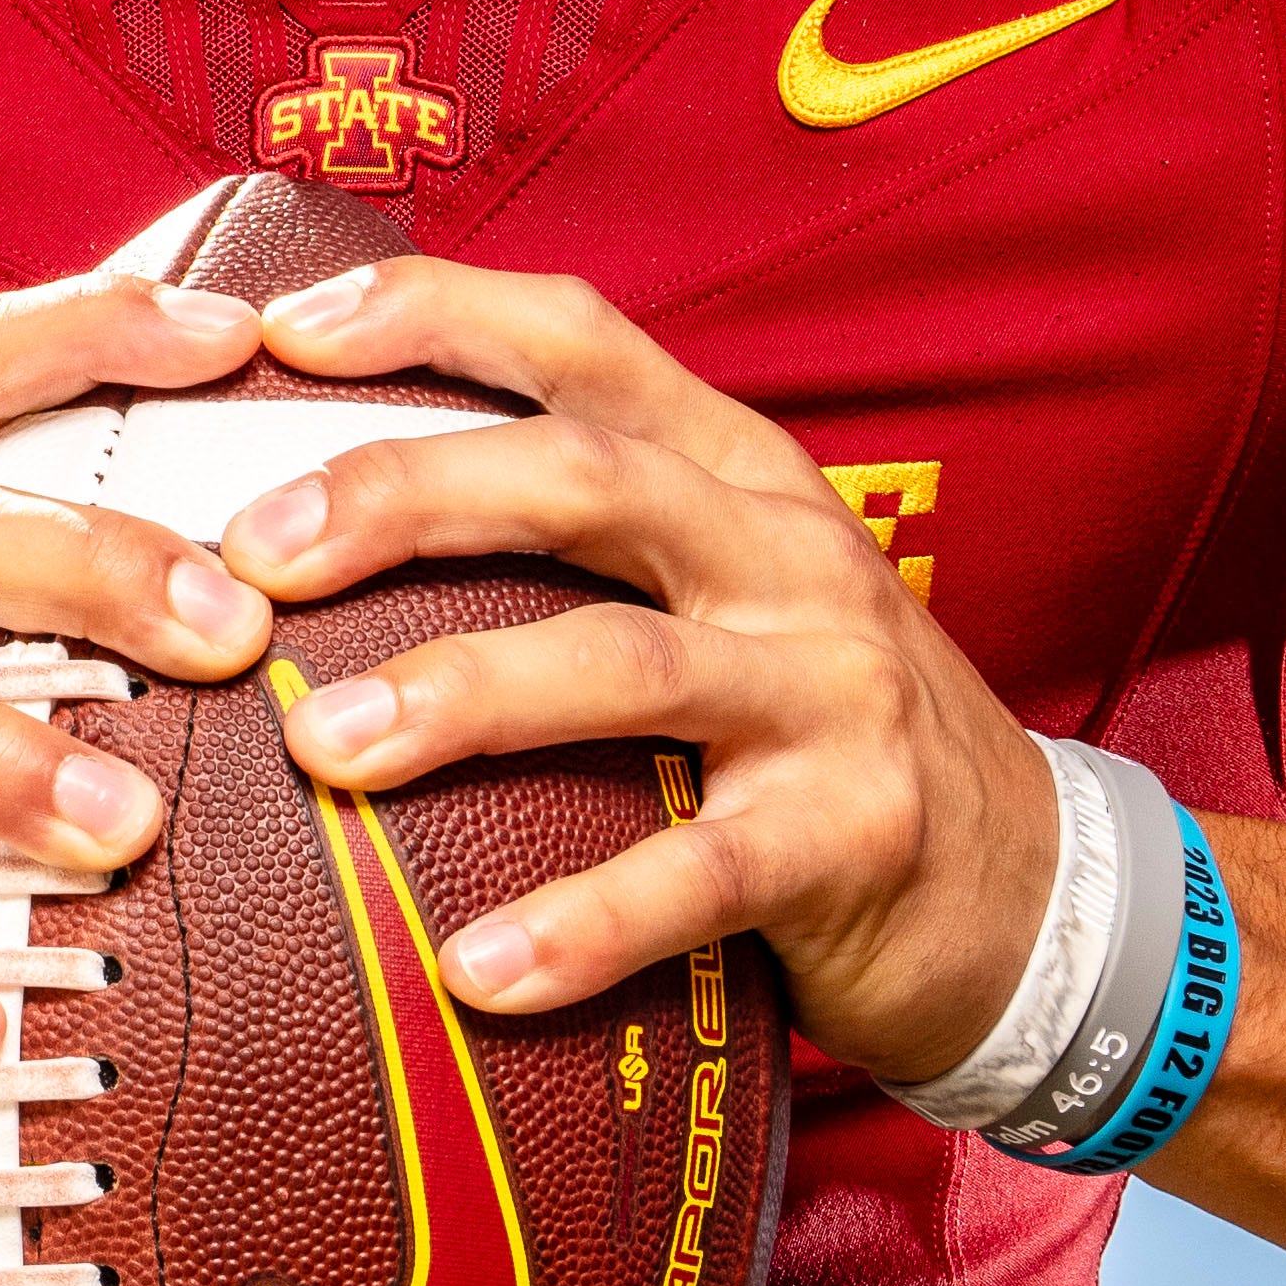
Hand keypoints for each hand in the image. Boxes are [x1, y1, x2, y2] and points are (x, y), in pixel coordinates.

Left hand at [205, 250, 1069, 1085]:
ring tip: (323, 746)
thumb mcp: (728, 590)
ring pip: (628, 664)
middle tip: (253, 554)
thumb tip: (325, 525)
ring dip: (464, 697)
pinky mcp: (852, 837)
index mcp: (737, 474)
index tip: (280, 333)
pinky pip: (700, 876)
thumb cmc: (819, 731)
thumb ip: (580, 545)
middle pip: (583, 480)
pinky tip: (474, 972)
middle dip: (406, 495)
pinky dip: (582, 921)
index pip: (580, 343)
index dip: (432, 314)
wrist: (1032, 888)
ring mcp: (829, 690)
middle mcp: (786, 555)